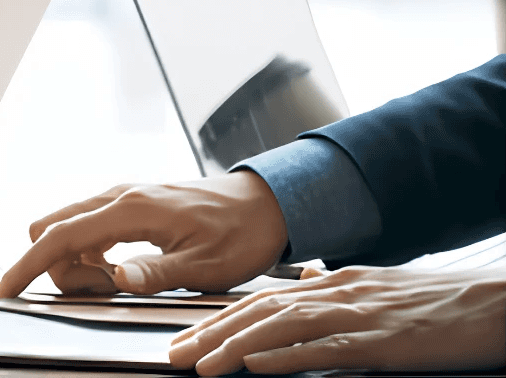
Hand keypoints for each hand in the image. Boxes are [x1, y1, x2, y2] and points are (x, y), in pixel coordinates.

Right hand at [0, 170, 288, 302]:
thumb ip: (155, 272)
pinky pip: (86, 228)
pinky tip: (120, 270)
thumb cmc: (240, 233)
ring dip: (76, 264)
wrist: (266, 203)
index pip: (58, 238)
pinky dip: (89, 254)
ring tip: (120, 282)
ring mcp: (120, 197)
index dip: (25, 268)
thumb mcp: (204, 266)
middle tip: (103, 292)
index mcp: (129, 209)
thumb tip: (115, 280)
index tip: (0, 293)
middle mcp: (117, 196)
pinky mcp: (127, 204)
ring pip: (66, 229)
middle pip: (50, 230)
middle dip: (55, 269)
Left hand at [169, 266, 505, 374]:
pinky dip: (285, 356)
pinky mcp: (381, 341)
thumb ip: (335, 292)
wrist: (494, 304)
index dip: (219, 320)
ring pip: (281, 327)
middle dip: (211, 334)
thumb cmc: (439, 303)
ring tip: (201, 365)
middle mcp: (337, 292)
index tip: (187, 338)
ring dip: (234, 347)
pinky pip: (324, 348)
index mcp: (333, 283)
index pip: (262, 301)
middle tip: (175, 354)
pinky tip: (257, 365)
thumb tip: (304, 290)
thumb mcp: (377, 290)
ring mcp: (358, 315)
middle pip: (259, 312)